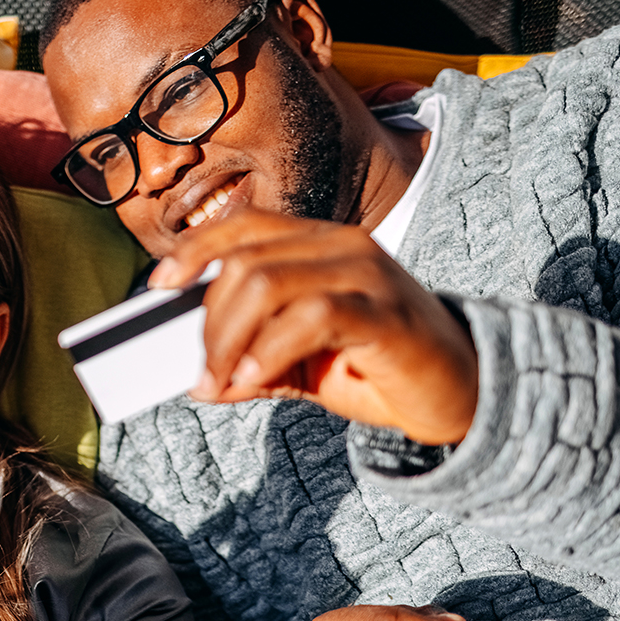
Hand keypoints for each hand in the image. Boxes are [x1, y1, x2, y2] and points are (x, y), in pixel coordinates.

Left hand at [150, 210, 478, 445]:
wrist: (460, 392)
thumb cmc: (376, 368)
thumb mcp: (299, 366)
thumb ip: (251, 364)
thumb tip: (201, 382)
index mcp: (320, 244)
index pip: (245, 228)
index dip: (195, 250)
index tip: (159, 285)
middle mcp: (343, 246)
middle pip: (244, 263)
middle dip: (208, 324)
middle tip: (203, 374)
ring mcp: (368, 274)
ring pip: (268, 284)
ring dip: (230, 341)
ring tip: (224, 383)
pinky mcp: (385, 313)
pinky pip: (311, 317)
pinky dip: (269, 351)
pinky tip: (255, 380)